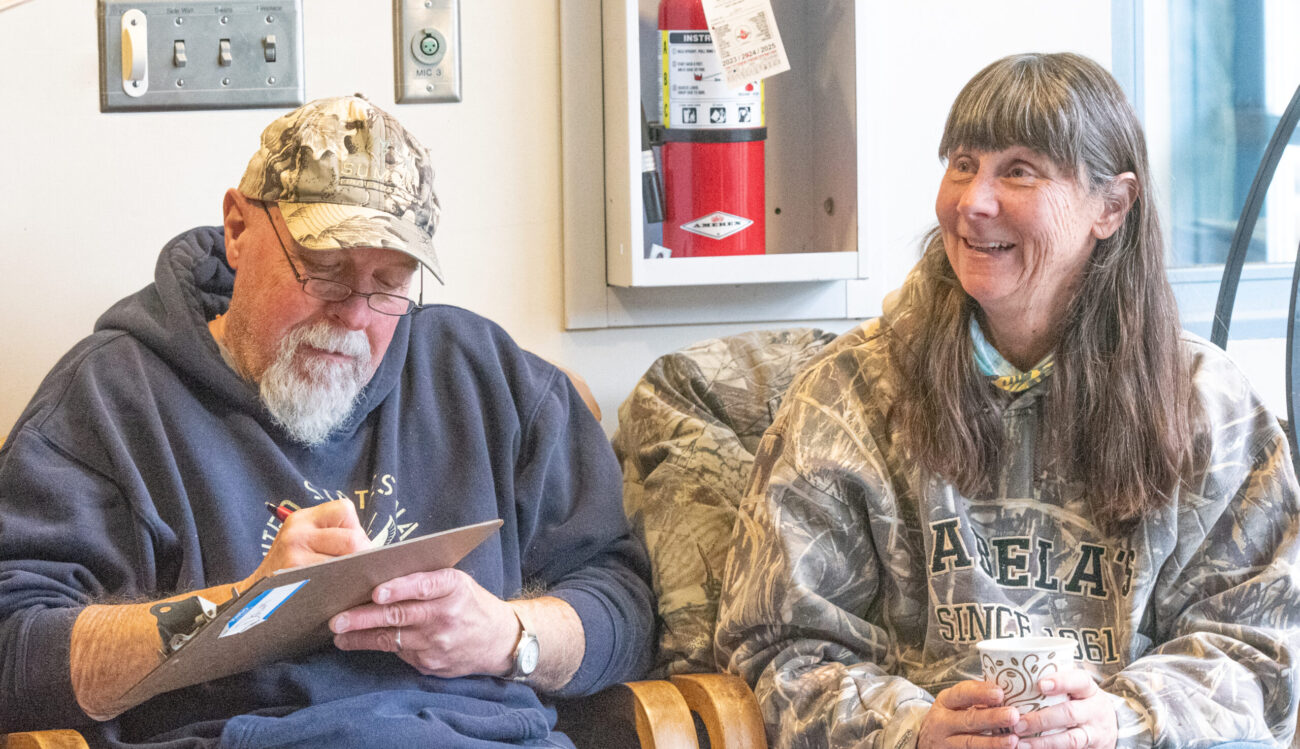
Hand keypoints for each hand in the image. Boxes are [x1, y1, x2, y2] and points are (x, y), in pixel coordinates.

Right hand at [239, 499, 370, 592]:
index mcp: (303, 518)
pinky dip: (343, 588)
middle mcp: (298, 532)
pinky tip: (339, 593)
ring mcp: (295, 555)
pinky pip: (334, 582)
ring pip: (347, 561)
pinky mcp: (296, 578)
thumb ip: (333, 536)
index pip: (345, 510)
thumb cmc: (288, 568)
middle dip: (364, 557)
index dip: (356, 529)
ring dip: (356, 574)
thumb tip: (375, 549)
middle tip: (361, 570)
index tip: (354, 547)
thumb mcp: (303, 541)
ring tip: (350, 581)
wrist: (253, 597)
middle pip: (353, 540)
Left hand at [328, 568, 521, 677]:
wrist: (499, 640)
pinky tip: (362, 641)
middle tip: (337, 619)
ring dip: (361, 637)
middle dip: (363, 618)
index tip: (376, 592)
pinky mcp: (431, 664)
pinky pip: (399, 653)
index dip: (399, 589)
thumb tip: (378, 577)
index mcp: (453, 587)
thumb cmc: (470, 603)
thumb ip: (424, 579)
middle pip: (399, 616)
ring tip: (340, 634)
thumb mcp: (456, 582)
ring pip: (391, 639)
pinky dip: (380, 645)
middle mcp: (446, 615)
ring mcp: (438, 644)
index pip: (423, 587)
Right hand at [919, 680, 1020, 748]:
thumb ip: (976, 697)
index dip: (980, 693)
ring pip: (971, 743)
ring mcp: (947, 743)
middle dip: (991, 718)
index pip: (961, 694)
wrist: (927, 740)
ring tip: (1013, 740)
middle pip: (968, 720)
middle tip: (1013, 715)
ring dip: (993, 743)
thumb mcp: (955, 702)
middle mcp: (943, 722)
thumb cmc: (950, 716)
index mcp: (945, 702)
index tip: (999, 693)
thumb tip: (1006, 692)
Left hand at [1014, 670, 1115, 748]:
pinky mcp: (1090, 748)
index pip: (1080, 681)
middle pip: (1070, 713)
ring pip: (1070, 739)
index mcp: (1089, 690)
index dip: (1061, 682)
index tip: (1041, 685)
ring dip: (1043, 742)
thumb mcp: (1077, 689)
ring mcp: (1094, 732)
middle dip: (1042, 719)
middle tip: (1018, 723)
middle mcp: (1094, 710)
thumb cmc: (1081, 701)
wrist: (1110, 727)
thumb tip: (1015, 674)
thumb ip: (1056, 683)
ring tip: (1021, 743)